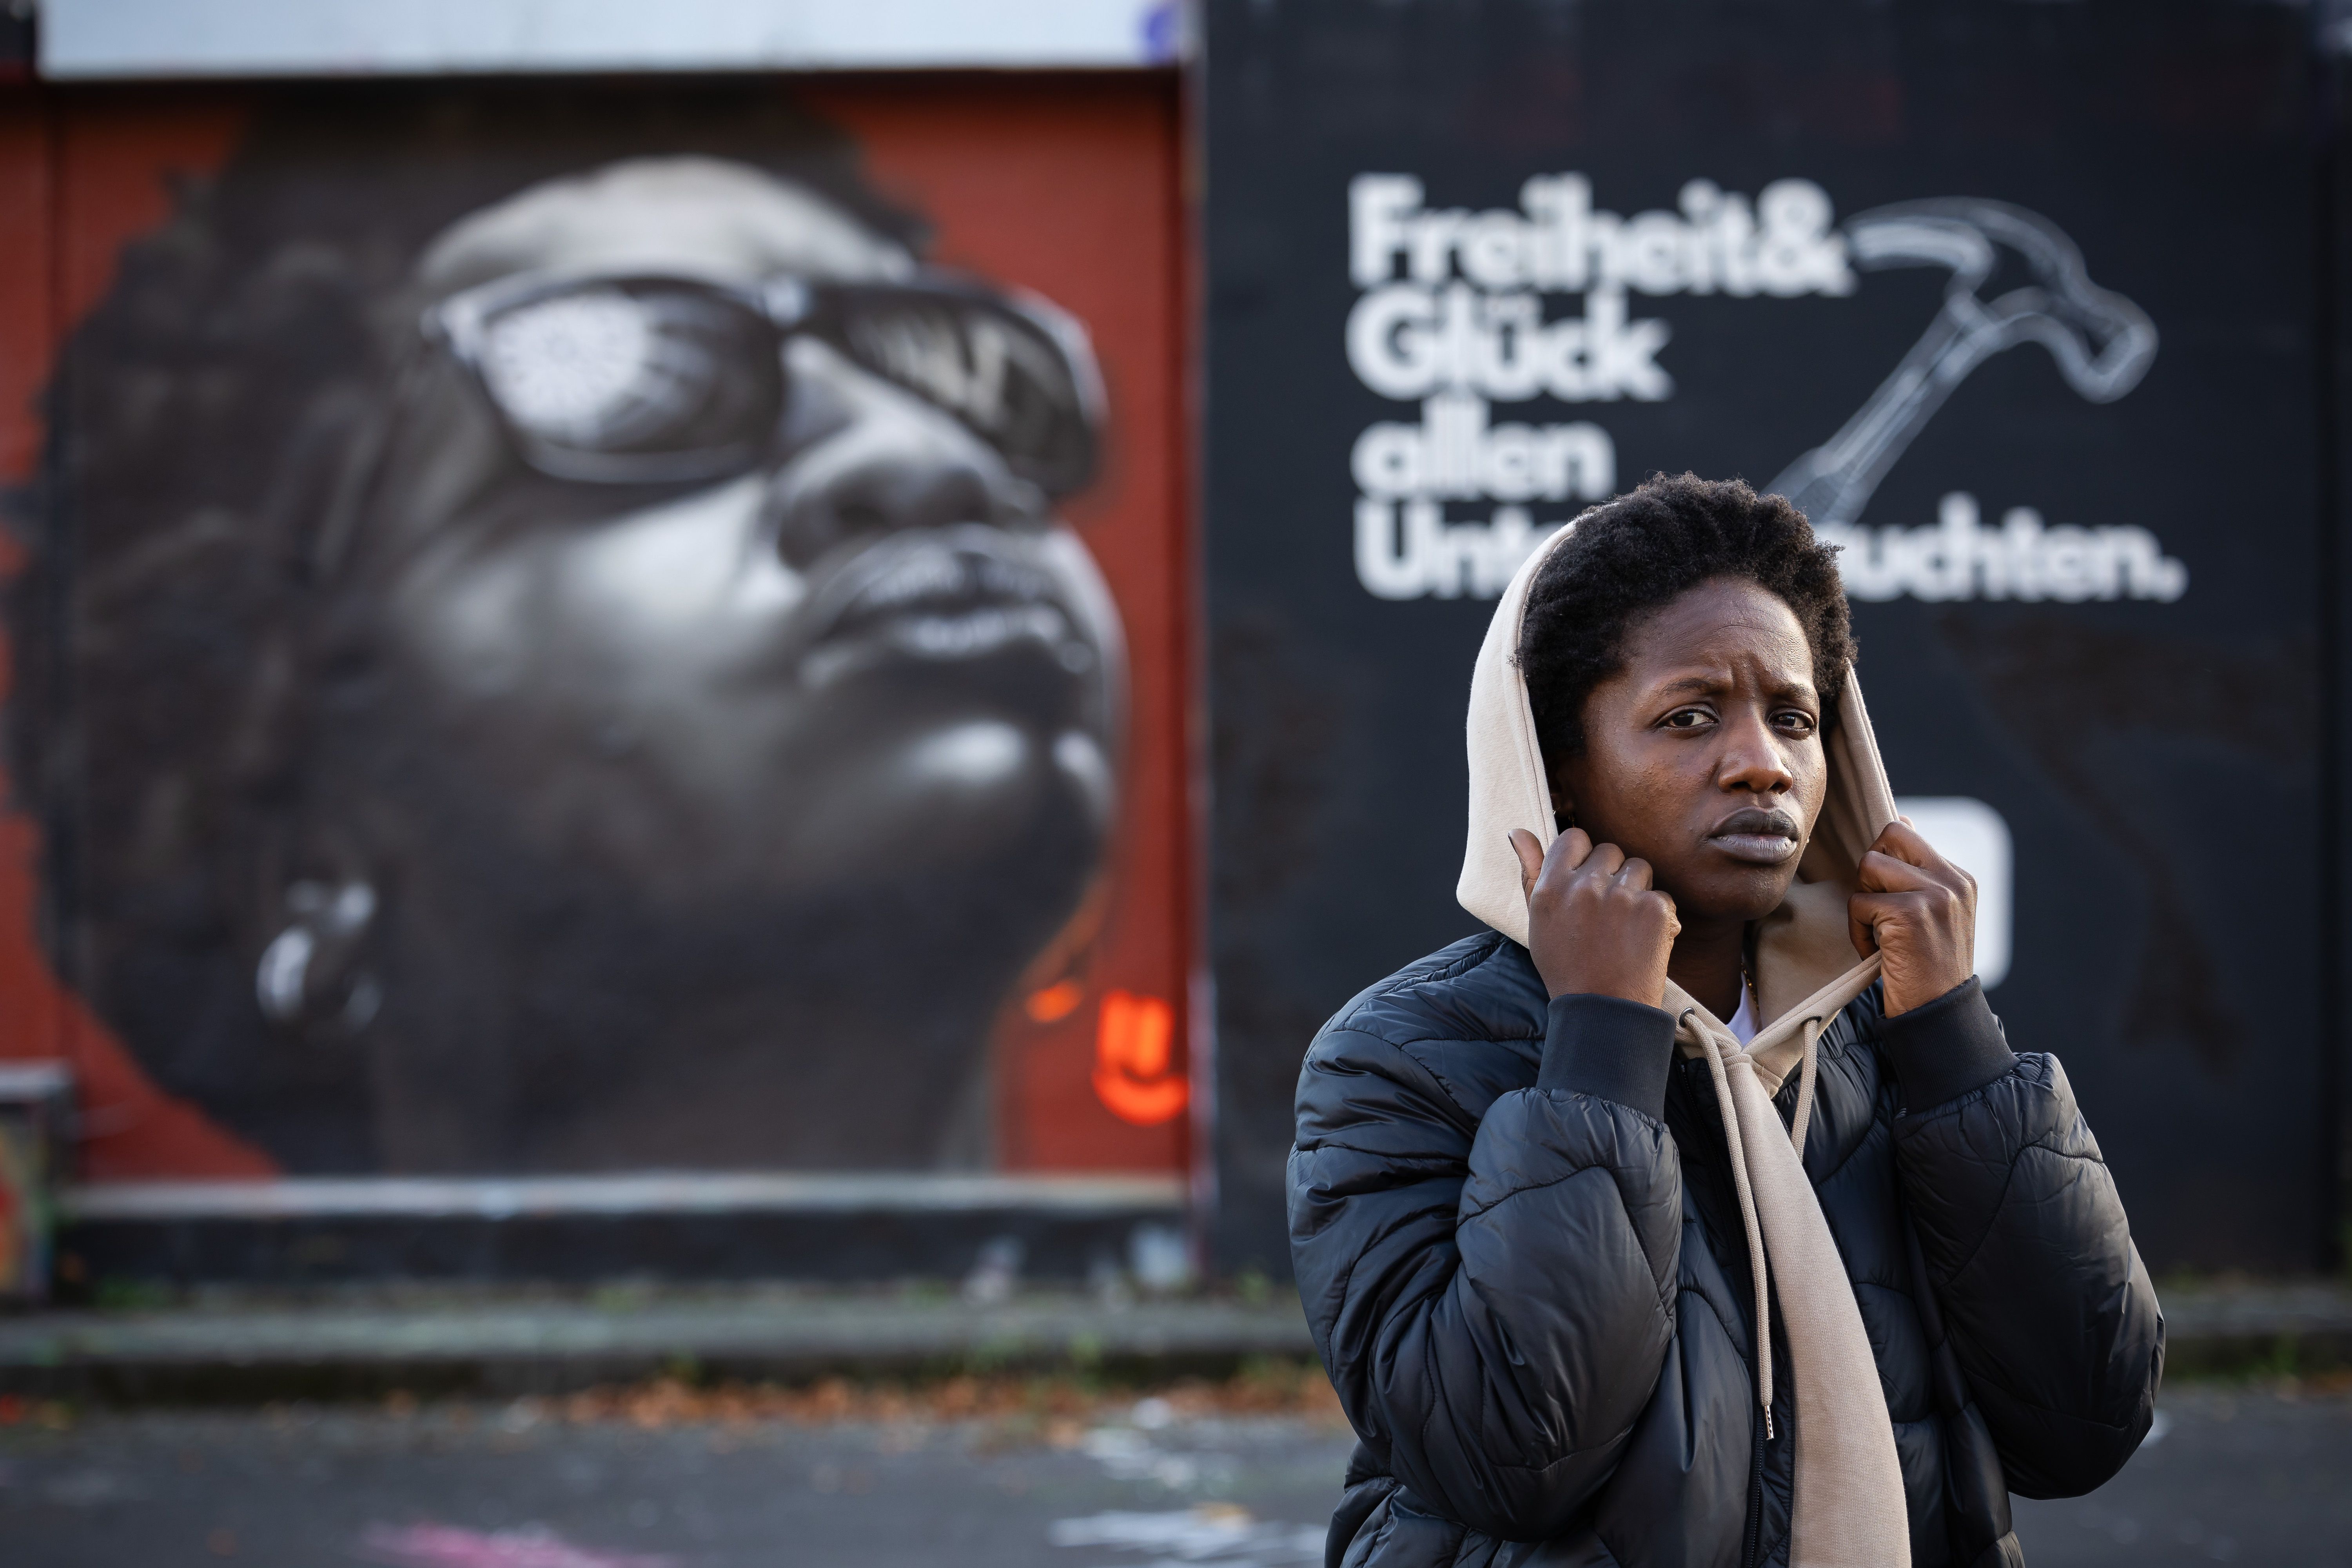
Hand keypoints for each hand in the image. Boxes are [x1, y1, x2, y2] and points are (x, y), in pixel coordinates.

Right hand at [1510, 827, 1680, 1005]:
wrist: (1604, 1011)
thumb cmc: (1567, 967)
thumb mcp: (1539, 921)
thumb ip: (1530, 873)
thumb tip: (1519, 832)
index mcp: (1551, 887)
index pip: (1574, 838)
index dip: (1584, 856)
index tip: (1586, 879)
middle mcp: (1584, 887)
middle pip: (1610, 851)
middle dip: (1612, 875)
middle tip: (1607, 912)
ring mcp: (1621, 896)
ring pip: (1639, 868)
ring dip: (1636, 890)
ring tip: (1625, 925)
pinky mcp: (1654, 909)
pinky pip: (1661, 894)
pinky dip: (1658, 915)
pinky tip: (1643, 939)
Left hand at [1848, 818, 1975, 1013]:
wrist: (1938, 1014)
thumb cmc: (1926, 968)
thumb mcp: (1933, 914)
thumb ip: (1918, 874)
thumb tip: (1900, 823)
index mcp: (1960, 878)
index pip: (1906, 834)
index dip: (1885, 859)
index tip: (1887, 894)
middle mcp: (1953, 881)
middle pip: (1889, 835)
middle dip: (1872, 869)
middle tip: (1880, 908)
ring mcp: (1935, 894)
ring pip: (1869, 865)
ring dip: (1863, 903)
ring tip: (1881, 934)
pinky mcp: (1910, 913)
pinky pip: (1859, 902)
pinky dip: (1859, 931)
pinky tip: (1879, 952)